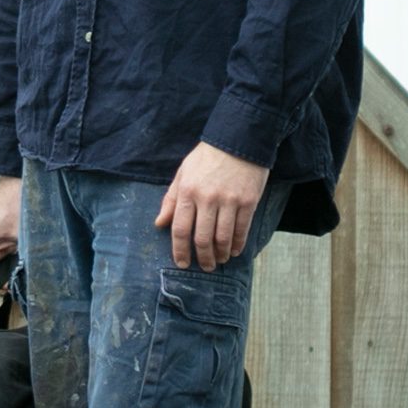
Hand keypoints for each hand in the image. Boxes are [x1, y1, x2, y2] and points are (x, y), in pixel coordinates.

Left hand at [154, 143, 268, 271]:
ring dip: (220, 254)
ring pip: (223, 238)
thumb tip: (159, 223)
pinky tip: (233, 251)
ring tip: (219, 261)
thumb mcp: (183, 173)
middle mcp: (207, 198)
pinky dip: (237, 244)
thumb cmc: (207, 158)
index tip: (182, 263)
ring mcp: (229, 201)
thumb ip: (171, 199)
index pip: (180, 228)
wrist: (238, 140)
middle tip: (204, 267)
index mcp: (188, 191)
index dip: (180, 250)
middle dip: (202, 257)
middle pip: (202, 238)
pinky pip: (242, 229)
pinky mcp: (248, 201)